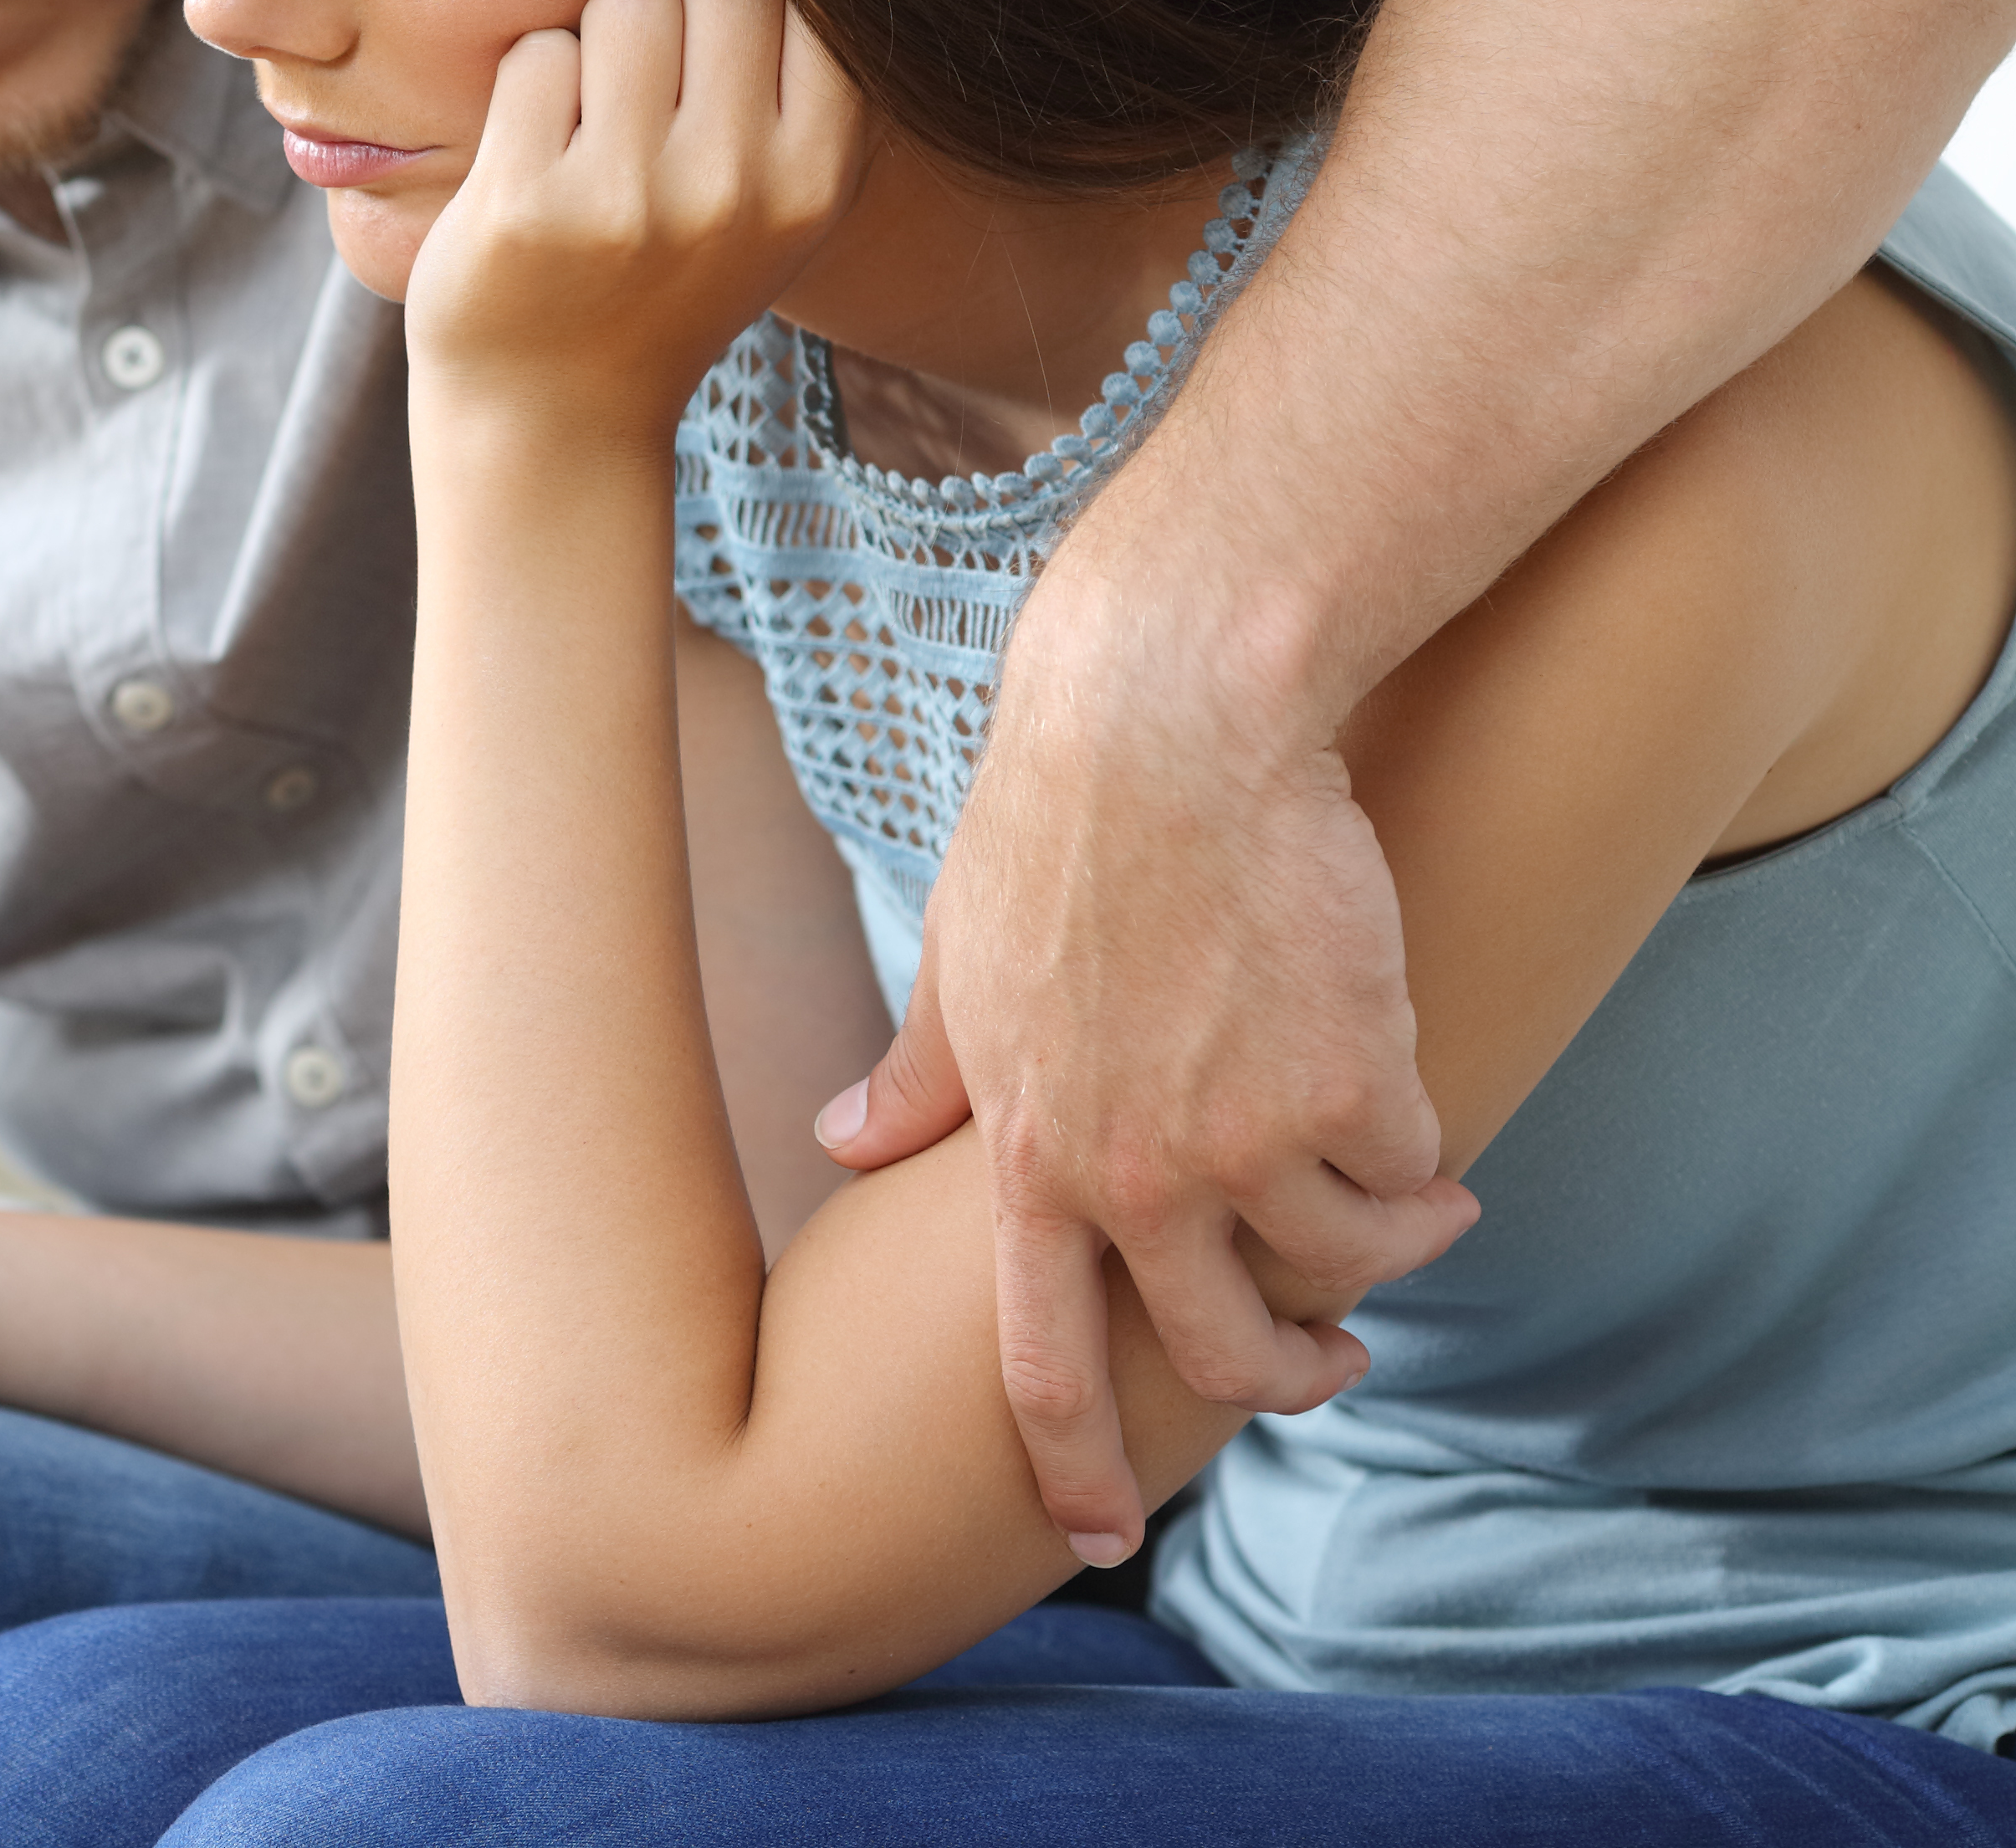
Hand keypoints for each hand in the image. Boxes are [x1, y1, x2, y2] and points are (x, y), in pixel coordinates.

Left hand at [399, 0, 865, 444]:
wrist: (552, 415)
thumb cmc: (661, 276)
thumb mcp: (774, 198)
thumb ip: (796, 77)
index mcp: (819, 172)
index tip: (715, 58)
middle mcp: (741, 184)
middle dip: (672, 1)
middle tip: (642, 88)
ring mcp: (633, 197)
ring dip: (595, 36)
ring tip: (589, 121)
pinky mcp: (530, 205)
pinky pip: (536, 53)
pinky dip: (526, 85)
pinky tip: (534, 157)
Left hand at [819, 569, 1483, 1561]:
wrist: (1170, 725)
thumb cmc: (1056, 827)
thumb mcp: (959, 957)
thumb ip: (921, 1073)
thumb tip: (841, 1140)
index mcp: (1025, 1155)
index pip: (1035, 1360)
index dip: (1066, 1465)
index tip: (1090, 1541)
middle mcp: (1134, 1175)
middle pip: (1221, 1355)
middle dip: (1290, 1377)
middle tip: (1331, 1359)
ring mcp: (1247, 1142)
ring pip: (1344, 1270)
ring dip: (1387, 1251)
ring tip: (1411, 1202)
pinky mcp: (1356, 1088)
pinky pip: (1411, 1175)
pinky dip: (1426, 1159)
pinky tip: (1418, 1111)